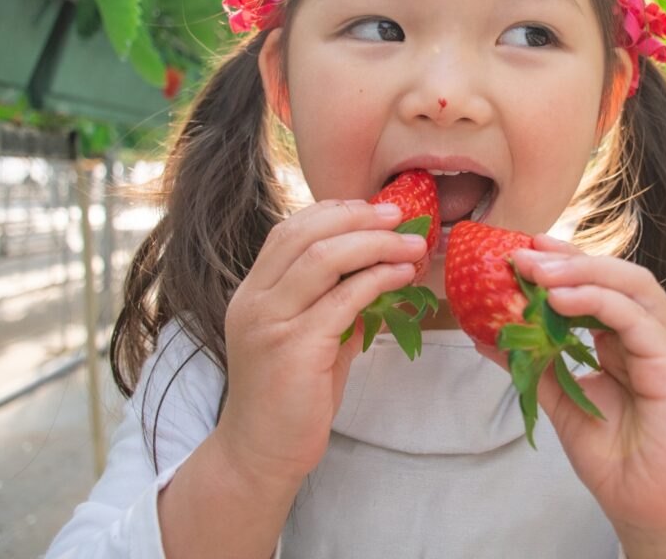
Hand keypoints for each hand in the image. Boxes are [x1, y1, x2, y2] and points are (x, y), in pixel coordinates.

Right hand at [213, 199, 428, 495]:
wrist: (261, 453)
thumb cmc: (290, 398)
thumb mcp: (312, 339)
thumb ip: (337, 305)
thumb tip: (380, 275)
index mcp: (252, 292)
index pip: (289, 231)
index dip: (334, 213)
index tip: (374, 211)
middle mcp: (254, 300)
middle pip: (306, 234)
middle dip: (359, 219)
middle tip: (400, 217)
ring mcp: (270, 322)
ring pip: (324, 258)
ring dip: (376, 244)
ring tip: (412, 245)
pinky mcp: (294, 347)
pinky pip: (343, 298)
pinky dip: (378, 279)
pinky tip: (402, 276)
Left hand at [503, 235, 665, 552]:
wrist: (653, 512)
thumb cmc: (619, 463)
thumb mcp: (564, 404)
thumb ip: (535, 366)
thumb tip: (489, 335)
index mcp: (630, 342)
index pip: (602, 284)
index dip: (565, 262)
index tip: (523, 250)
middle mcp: (653, 338)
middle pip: (619, 275)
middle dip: (570, 258)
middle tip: (522, 252)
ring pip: (634, 286)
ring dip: (583, 271)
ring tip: (538, 271)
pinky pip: (638, 320)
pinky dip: (599, 301)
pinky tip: (562, 299)